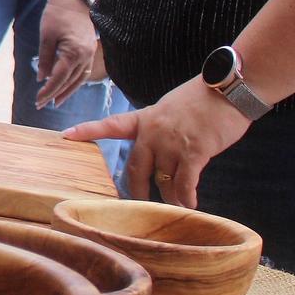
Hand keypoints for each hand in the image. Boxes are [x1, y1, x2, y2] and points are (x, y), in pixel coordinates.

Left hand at [34, 0, 98, 110]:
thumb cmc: (57, 14)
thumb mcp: (46, 36)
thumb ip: (45, 59)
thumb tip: (42, 78)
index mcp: (74, 52)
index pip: (59, 78)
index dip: (48, 91)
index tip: (38, 100)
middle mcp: (85, 55)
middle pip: (70, 81)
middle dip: (56, 94)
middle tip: (42, 104)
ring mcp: (90, 53)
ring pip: (80, 79)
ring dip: (68, 91)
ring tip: (56, 101)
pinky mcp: (91, 49)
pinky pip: (84, 71)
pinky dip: (75, 81)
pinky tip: (66, 86)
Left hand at [64, 78, 252, 208]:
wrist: (228, 88)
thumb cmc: (204, 98)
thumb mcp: (170, 108)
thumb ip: (159, 128)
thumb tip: (161, 153)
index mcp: (146, 118)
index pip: (111, 125)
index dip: (88, 130)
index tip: (66, 135)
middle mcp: (153, 132)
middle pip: (135, 169)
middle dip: (136, 190)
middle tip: (138, 204)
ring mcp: (172, 143)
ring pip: (163, 180)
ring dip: (170, 197)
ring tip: (177, 207)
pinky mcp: (194, 152)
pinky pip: (185, 183)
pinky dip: (187, 197)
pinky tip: (191, 205)